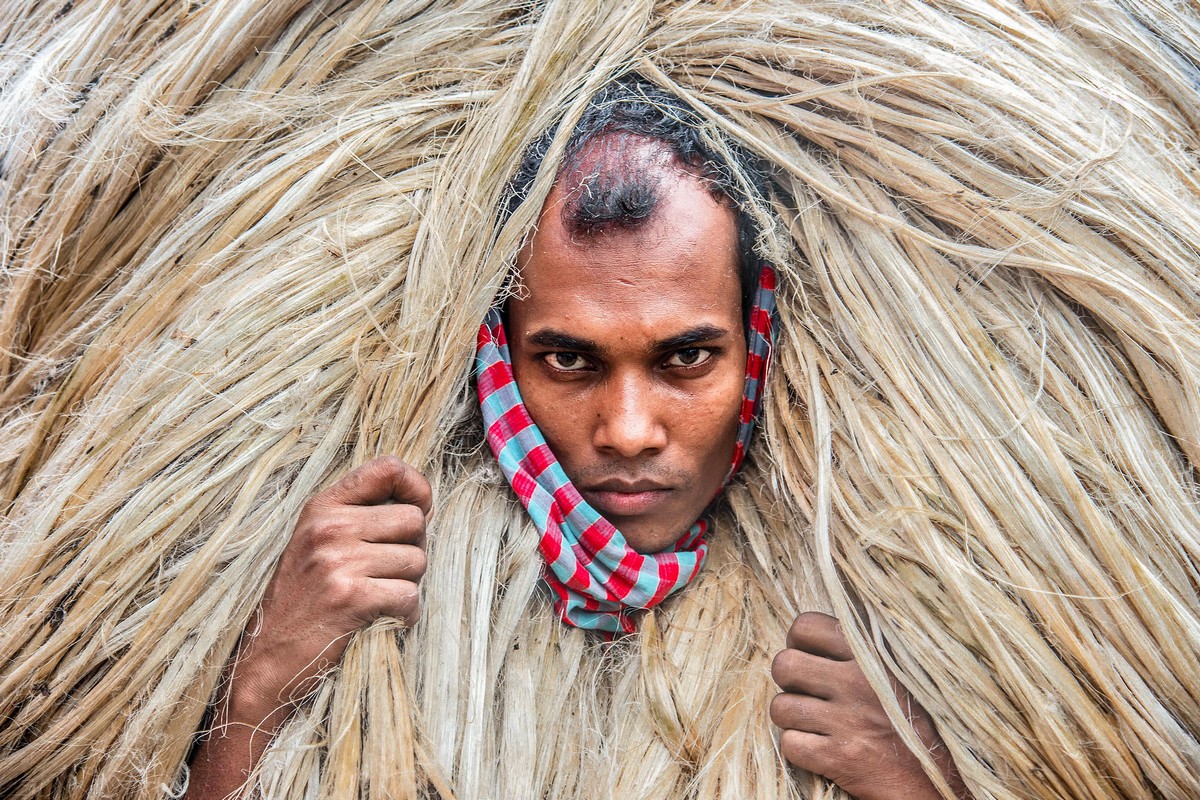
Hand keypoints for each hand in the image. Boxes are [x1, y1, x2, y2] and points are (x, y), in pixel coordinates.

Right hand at [228, 455, 430, 722]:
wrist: (266, 661)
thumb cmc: (302, 603)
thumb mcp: (318, 543)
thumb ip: (359, 517)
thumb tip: (422, 505)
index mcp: (322, 507)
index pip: (388, 468)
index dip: (417, 487)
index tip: (420, 510)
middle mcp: (328, 527)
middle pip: (414, 520)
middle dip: (413, 549)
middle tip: (389, 573)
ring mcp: (337, 561)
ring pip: (417, 560)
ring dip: (408, 585)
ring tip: (379, 598)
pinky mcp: (349, 597)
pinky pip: (409, 596)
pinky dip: (406, 613)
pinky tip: (384, 619)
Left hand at [770, 612, 967, 799]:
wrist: (941, 777)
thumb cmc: (919, 718)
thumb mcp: (901, 666)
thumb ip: (865, 640)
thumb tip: (825, 617)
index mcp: (871, 652)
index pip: (805, 626)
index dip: (798, 642)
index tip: (810, 656)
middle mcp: (858, 681)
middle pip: (784, 665)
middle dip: (789, 681)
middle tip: (807, 692)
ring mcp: (848, 720)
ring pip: (781, 708)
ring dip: (793, 718)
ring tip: (815, 721)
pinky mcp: (840, 757)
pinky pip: (790, 744)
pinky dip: (801, 749)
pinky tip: (822, 747)